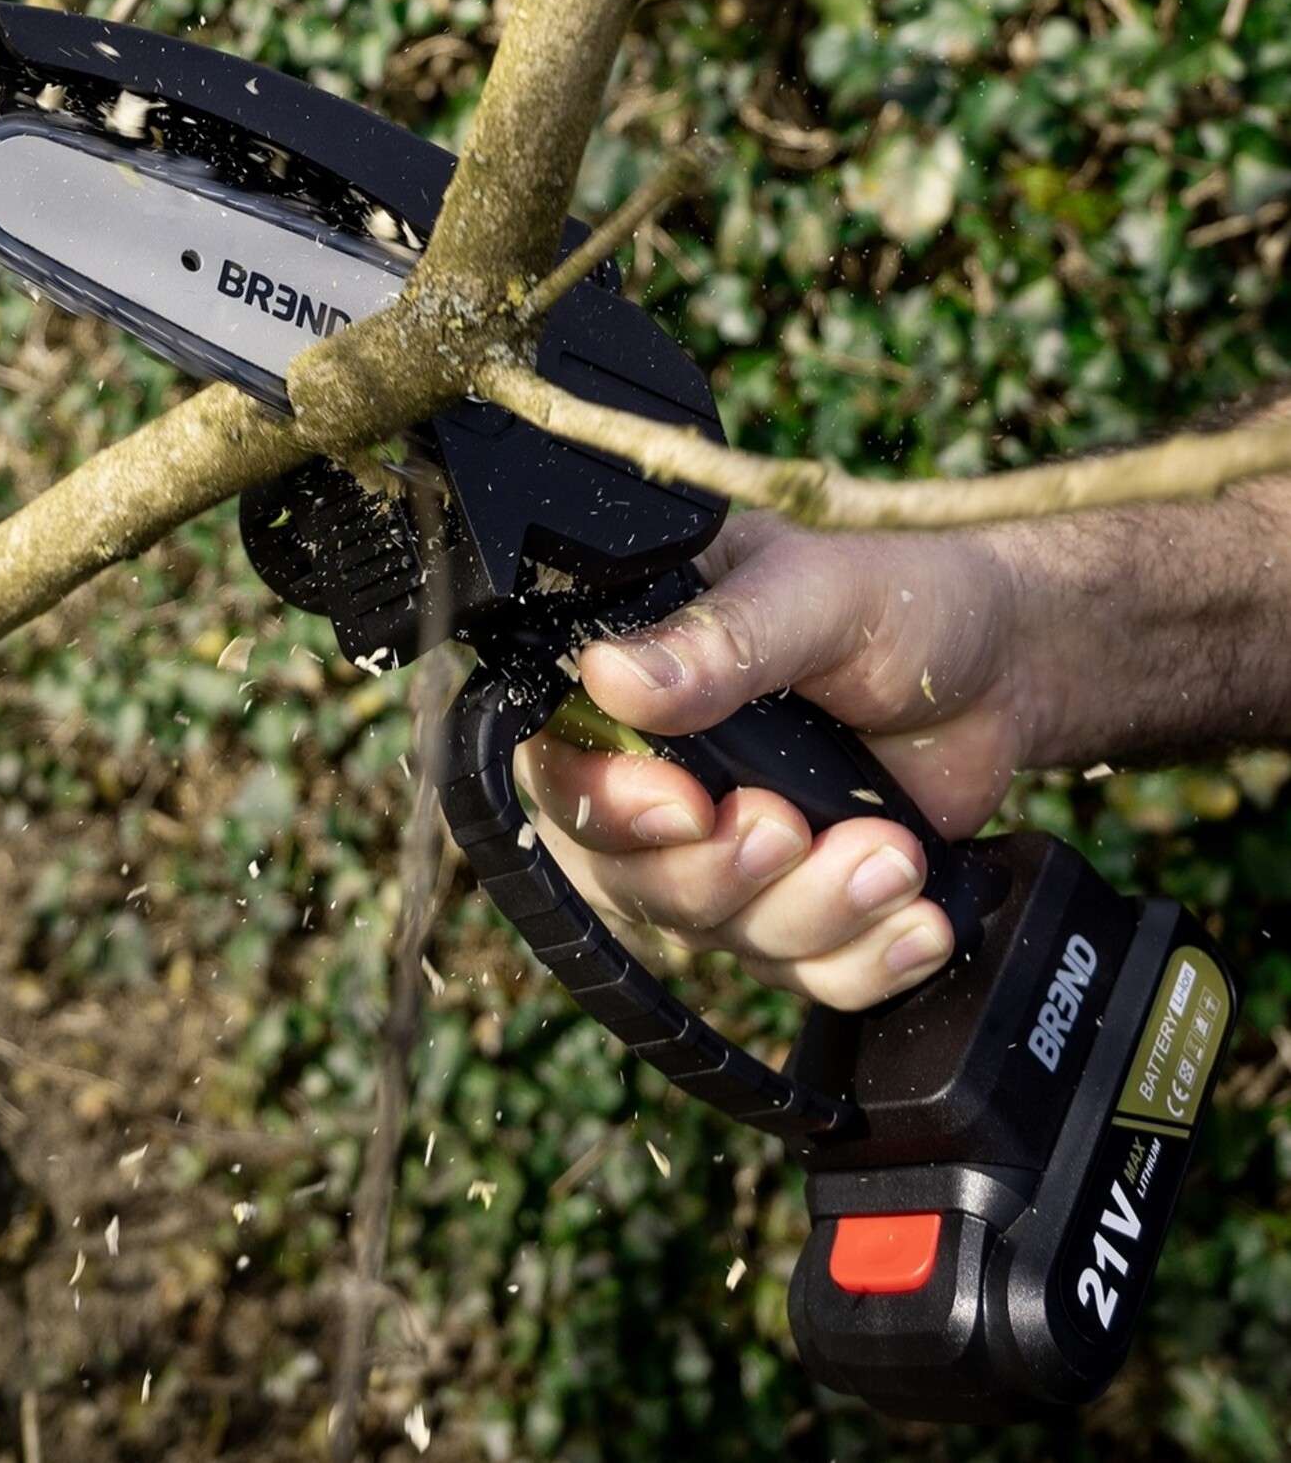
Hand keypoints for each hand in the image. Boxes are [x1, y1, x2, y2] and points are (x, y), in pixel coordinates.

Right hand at [514, 513, 1030, 1009]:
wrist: (1008, 668)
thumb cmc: (903, 604)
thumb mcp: (814, 595)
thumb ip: (718, 642)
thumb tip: (609, 676)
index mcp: (634, 686)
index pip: (561, 772)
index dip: (606, 810)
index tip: (689, 807)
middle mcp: (659, 777)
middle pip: (624, 878)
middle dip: (713, 876)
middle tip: (793, 828)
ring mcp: (722, 852)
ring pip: (717, 934)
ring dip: (810, 913)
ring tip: (895, 855)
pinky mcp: (792, 908)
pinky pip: (799, 973)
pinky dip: (861, 961)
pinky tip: (918, 920)